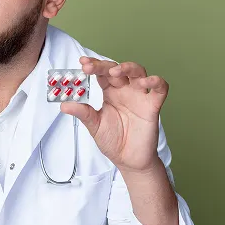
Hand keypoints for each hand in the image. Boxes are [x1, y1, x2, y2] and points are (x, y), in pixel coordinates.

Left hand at [60, 57, 169, 173]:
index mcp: (111, 93)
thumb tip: (64, 105)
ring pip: (139, 73)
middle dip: (104, 65)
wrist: (129, 161)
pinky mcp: (153, 106)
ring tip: (115, 71)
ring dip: (128, 68)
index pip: (102, 73)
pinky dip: (155, 82)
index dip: (94, 66)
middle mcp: (125, 91)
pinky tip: (145, 82)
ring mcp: (140, 97)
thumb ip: (83, 113)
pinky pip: (160, 89)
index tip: (82, 63)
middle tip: (91, 67)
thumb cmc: (113, 141)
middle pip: (118, 69)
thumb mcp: (94, 126)